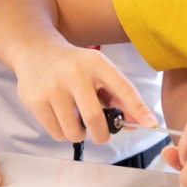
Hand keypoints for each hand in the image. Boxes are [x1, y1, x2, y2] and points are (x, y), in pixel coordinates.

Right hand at [13, 44, 156, 144]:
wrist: (35, 51)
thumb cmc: (74, 65)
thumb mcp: (98, 71)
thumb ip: (118, 95)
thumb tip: (139, 122)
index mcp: (96, 63)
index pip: (123, 88)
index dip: (138, 108)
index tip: (151, 124)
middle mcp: (75, 73)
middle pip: (94, 118)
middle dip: (102, 135)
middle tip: (101, 135)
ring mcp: (52, 87)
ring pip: (73, 131)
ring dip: (80, 134)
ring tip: (77, 122)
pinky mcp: (35, 100)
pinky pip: (56, 133)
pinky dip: (62, 133)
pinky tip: (61, 118)